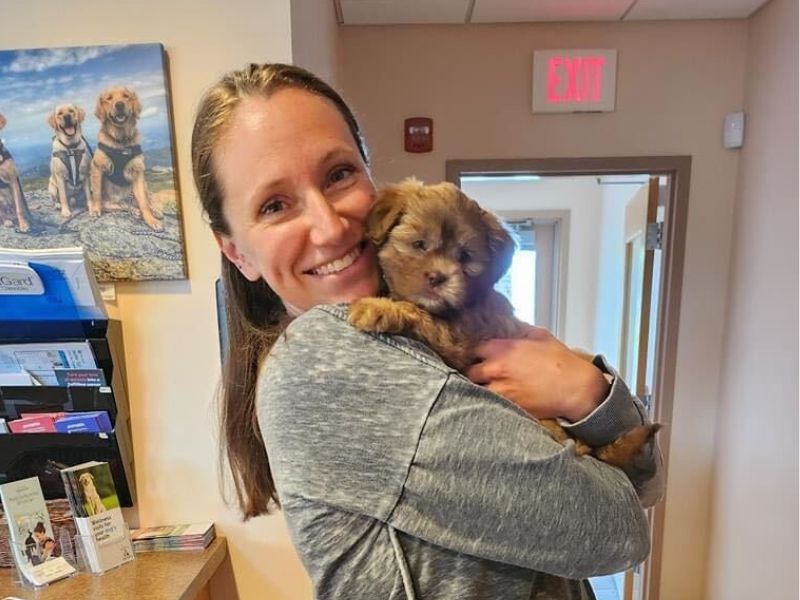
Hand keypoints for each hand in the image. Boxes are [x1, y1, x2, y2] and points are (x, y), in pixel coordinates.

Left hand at [465, 325, 609, 421]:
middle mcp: (496, 368)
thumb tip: (513, 327)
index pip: (475, 349)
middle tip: (480, 375)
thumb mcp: (542, 337)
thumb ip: (522, 331)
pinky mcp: (507, 407)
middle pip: (470, 371)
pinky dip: (488, 403)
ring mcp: (500, 390)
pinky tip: (493, 402)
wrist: (575, 388)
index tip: (480, 356)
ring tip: (484, 390)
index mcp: (502, 349)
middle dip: (474, 373)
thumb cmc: (561, 361)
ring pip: (475, 391)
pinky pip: (488, 405)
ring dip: (479, 389)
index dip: (477, 353)